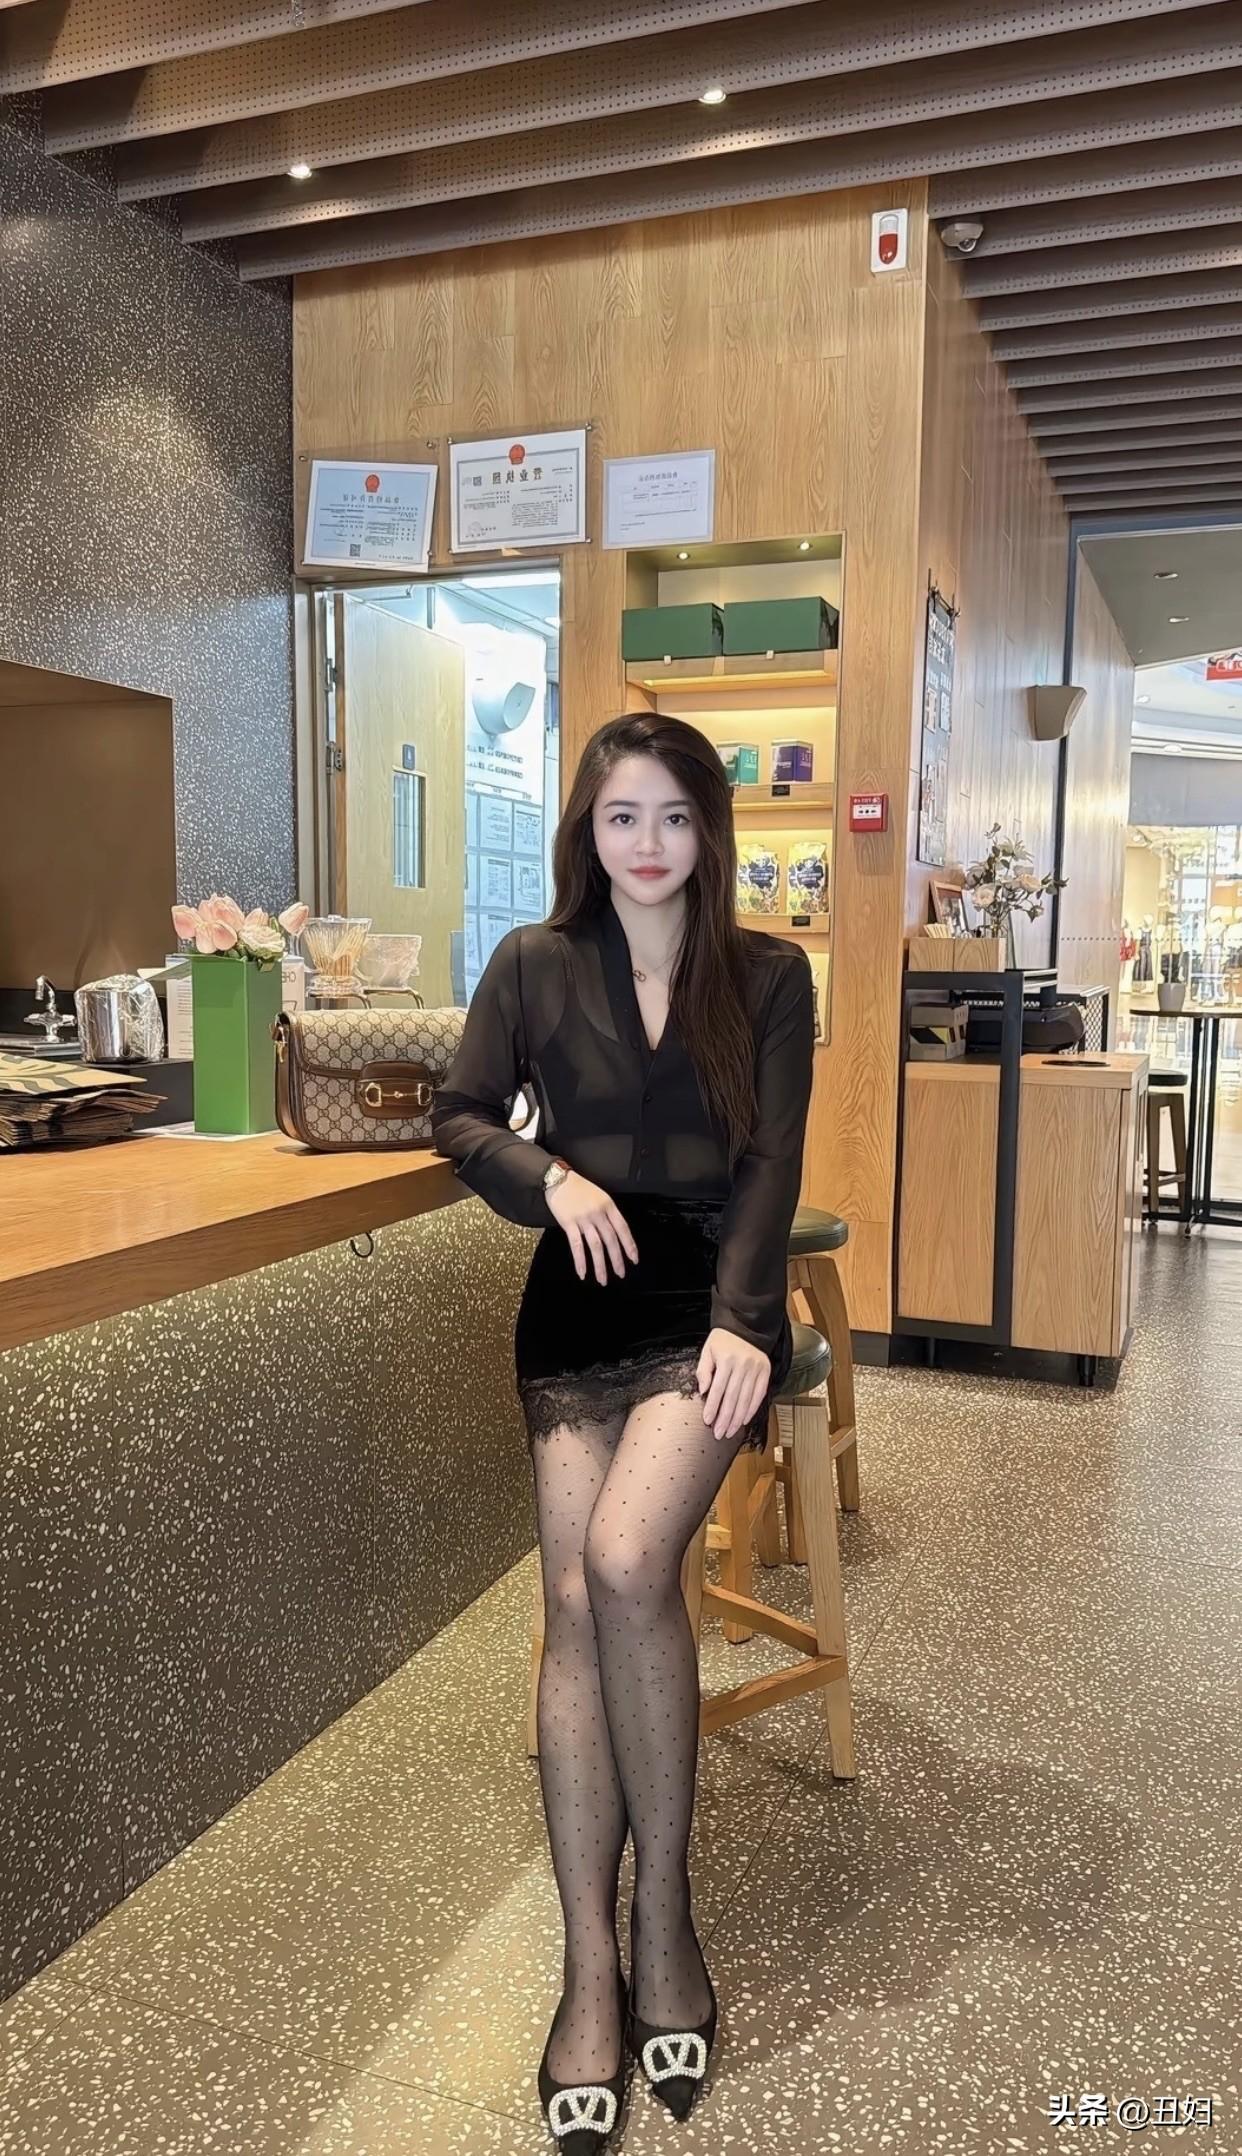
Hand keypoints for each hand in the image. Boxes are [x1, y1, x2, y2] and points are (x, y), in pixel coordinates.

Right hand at [545, 1170, 639, 1284]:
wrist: (558, 1178)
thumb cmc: (578, 1187)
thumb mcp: (599, 1195)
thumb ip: (607, 1213)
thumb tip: (615, 1233)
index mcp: (608, 1205)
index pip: (623, 1228)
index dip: (629, 1245)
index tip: (634, 1258)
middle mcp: (598, 1213)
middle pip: (611, 1240)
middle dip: (617, 1259)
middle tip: (621, 1273)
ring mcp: (583, 1219)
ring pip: (596, 1246)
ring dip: (600, 1265)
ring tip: (603, 1279)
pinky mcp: (569, 1223)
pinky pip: (576, 1246)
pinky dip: (580, 1261)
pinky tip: (582, 1272)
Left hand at [696, 1328, 770, 1441]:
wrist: (746, 1326)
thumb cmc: (723, 1340)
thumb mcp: (708, 1350)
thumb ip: (704, 1371)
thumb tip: (703, 1392)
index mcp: (727, 1360)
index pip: (718, 1390)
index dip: (713, 1407)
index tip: (708, 1421)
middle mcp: (743, 1366)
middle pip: (733, 1398)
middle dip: (725, 1419)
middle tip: (719, 1434)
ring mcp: (756, 1369)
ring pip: (746, 1399)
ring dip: (738, 1419)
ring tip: (730, 1432)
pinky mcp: (765, 1372)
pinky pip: (759, 1395)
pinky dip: (752, 1409)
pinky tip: (745, 1420)